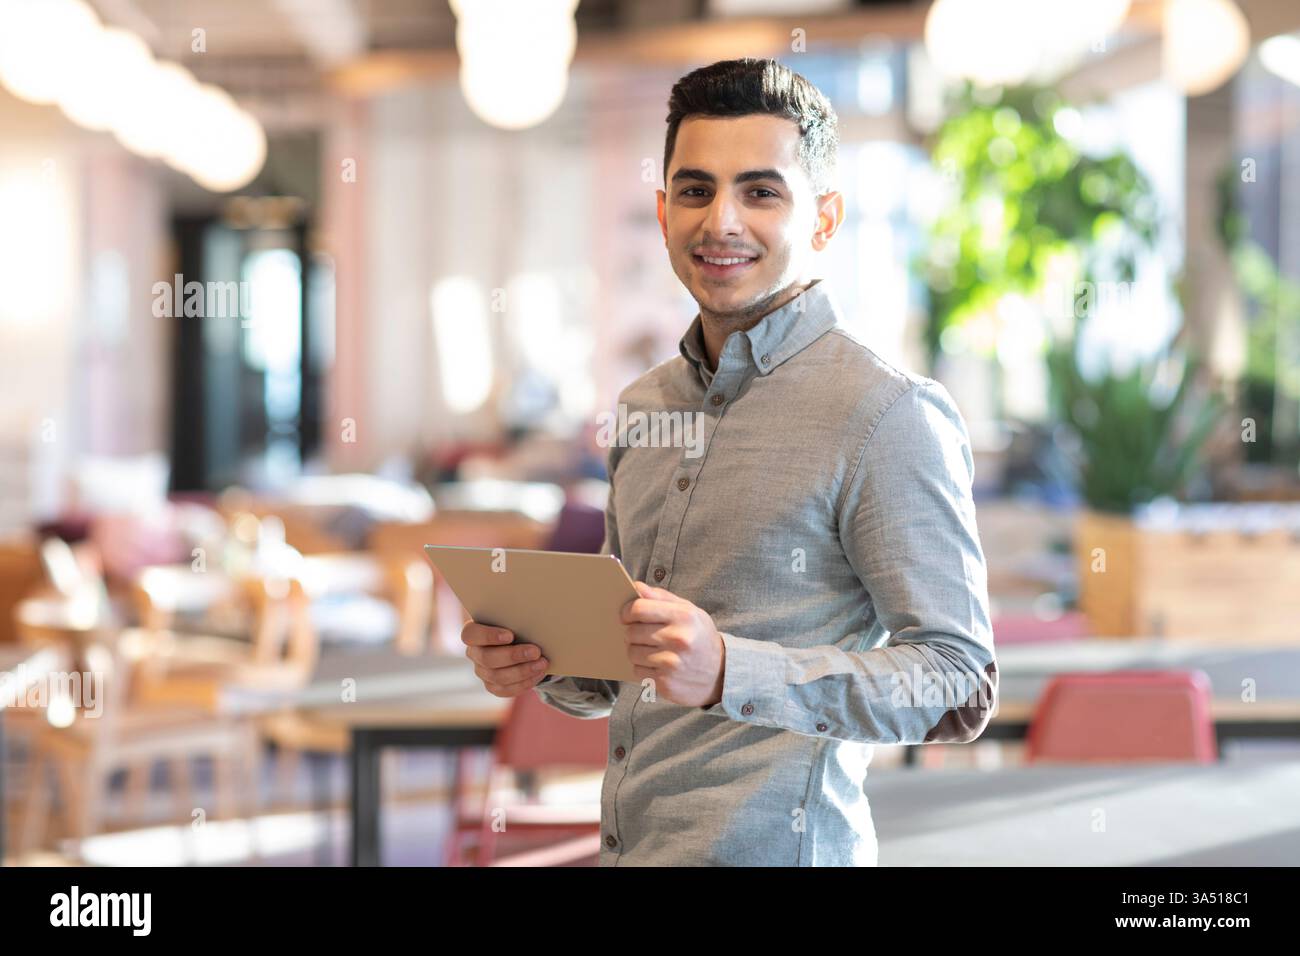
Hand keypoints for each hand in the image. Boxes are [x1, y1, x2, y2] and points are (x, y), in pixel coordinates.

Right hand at [460, 621, 550, 696]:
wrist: (521, 641)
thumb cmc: (515, 625)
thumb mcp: (513, 619)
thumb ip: (515, 619)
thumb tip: (533, 619)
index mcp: (473, 633)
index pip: (471, 635)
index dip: (488, 636)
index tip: (510, 635)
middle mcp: (474, 653)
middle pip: (487, 659)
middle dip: (513, 656)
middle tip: (535, 651)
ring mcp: (482, 672)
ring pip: (498, 677)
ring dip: (523, 671)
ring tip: (542, 663)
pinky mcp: (492, 686)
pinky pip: (506, 689)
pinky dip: (524, 682)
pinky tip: (539, 673)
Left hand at [621, 581, 724, 706]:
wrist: (721, 674)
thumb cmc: (700, 637)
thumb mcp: (689, 611)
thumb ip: (662, 597)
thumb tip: (637, 587)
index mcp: (683, 616)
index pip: (639, 609)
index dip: (627, 611)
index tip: (626, 615)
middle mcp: (678, 639)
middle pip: (631, 632)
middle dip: (632, 632)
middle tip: (641, 634)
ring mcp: (671, 663)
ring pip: (631, 653)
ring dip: (636, 651)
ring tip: (651, 650)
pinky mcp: (665, 683)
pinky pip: (637, 671)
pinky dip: (642, 668)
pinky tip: (657, 665)